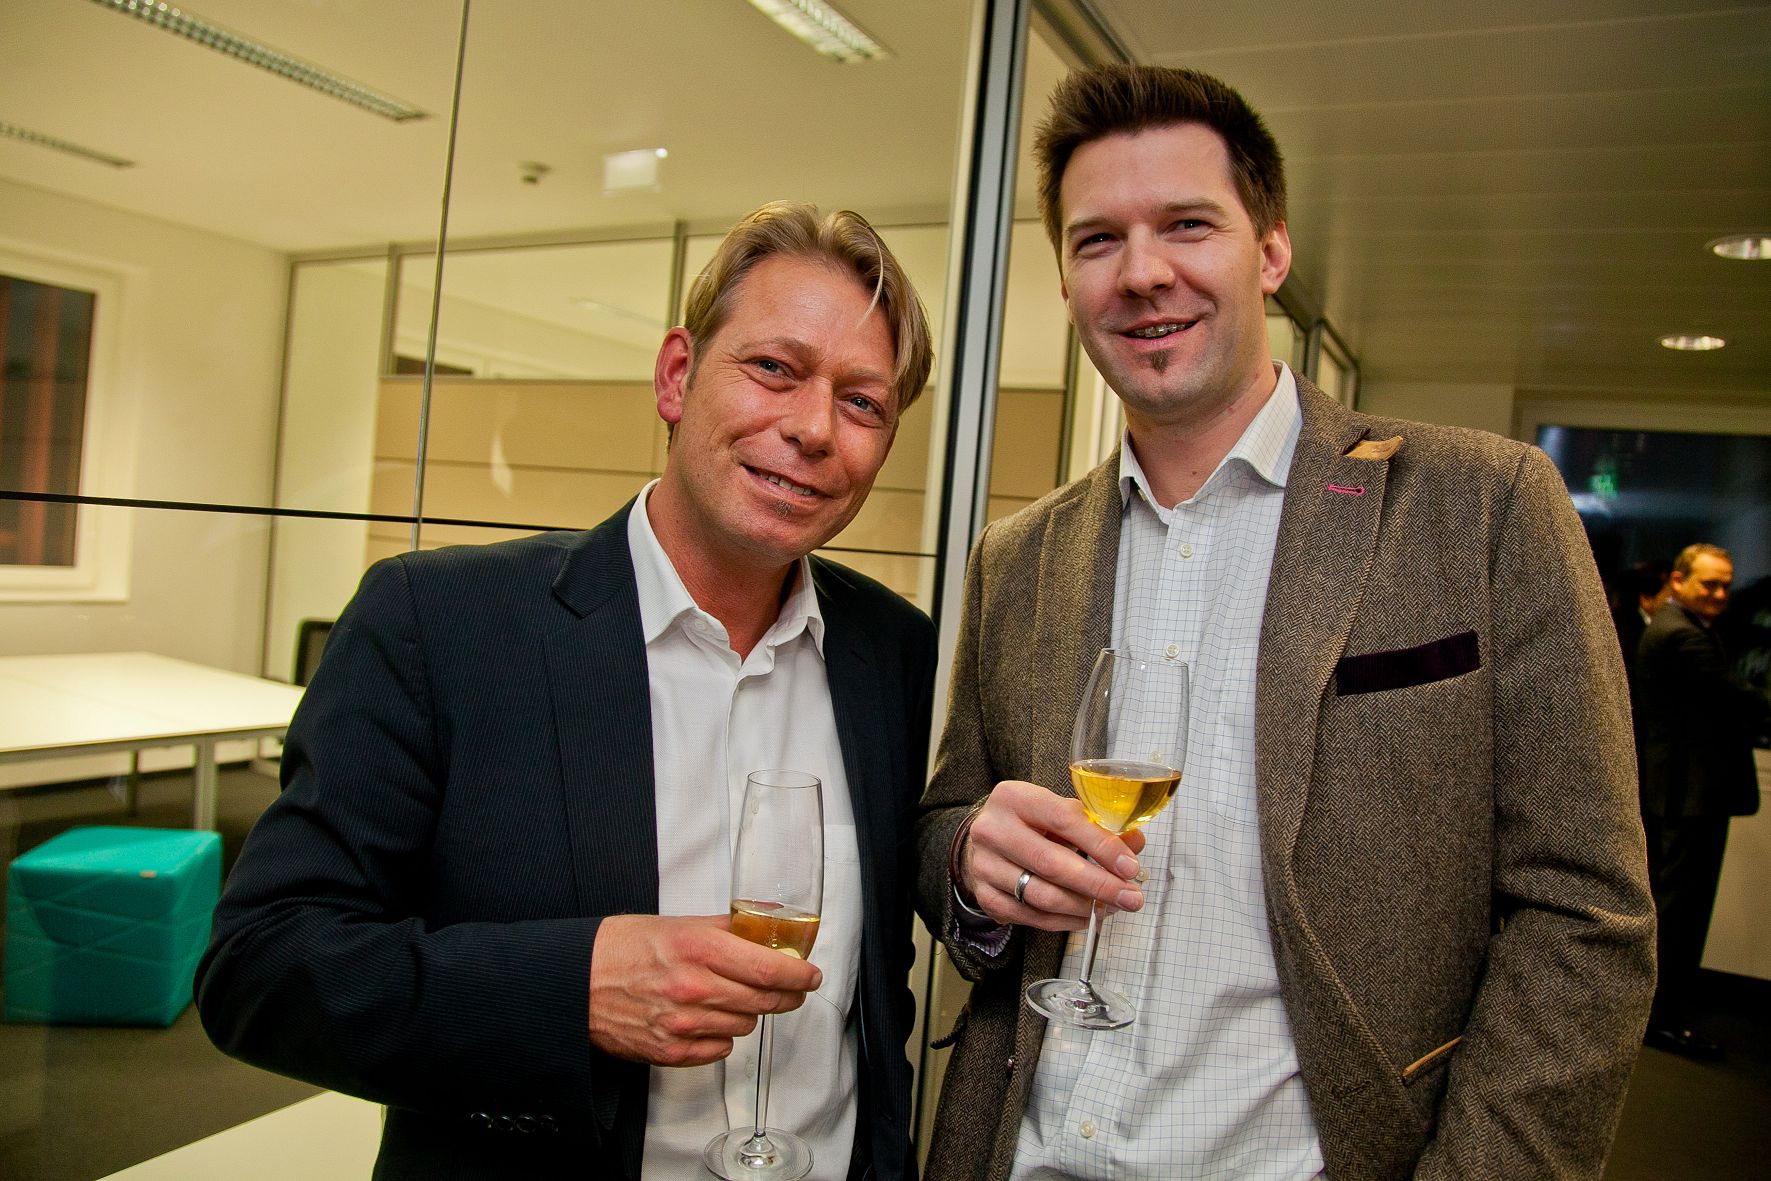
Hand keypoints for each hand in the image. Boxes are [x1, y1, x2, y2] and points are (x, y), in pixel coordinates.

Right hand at [588, 913, 821, 1066]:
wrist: (576, 981)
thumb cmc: (623, 947)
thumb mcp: (677, 923)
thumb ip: (725, 928)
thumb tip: (765, 927)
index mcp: (698, 948)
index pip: (768, 969)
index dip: (799, 974)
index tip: (811, 975)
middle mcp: (693, 988)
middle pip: (764, 1000)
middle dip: (786, 995)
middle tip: (792, 988)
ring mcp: (681, 1024)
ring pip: (745, 1024)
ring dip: (749, 1011)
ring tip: (735, 998)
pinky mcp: (669, 1052)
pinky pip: (720, 1049)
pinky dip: (722, 1035)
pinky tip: (710, 1019)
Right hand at [958, 780, 1145, 930]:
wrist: (988, 838)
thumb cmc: (1030, 822)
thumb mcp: (1059, 811)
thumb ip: (1097, 826)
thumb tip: (1134, 844)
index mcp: (1014, 798)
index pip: (1063, 820)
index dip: (1100, 845)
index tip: (1129, 866)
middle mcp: (993, 830)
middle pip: (1052, 864)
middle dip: (1098, 885)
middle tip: (1130, 897)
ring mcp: (985, 865)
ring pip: (1042, 896)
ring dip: (1084, 907)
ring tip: (1112, 908)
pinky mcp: (985, 895)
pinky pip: (1031, 917)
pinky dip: (1064, 922)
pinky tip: (1086, 917)